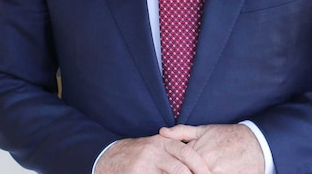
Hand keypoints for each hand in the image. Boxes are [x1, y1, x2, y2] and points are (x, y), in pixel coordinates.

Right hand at [95, 134, 212, 173]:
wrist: (109, 157)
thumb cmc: (139, 154)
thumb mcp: (157, 146)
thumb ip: (175, 150)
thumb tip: (200, 161)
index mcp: (163, 142)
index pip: (188, 154)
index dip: (201, 166)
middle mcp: (154, 151)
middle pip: (181, 169)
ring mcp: (144, 165)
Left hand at [159, 124, 264, 173]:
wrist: (256, 142)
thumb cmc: (228, 136)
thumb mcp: (204, 130)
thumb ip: (181, 132)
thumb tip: (162, 132)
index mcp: (198, 152)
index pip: (179, 168)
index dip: (174, 170)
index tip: (169, 171)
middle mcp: (208, 165)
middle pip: (189, 173)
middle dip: (185, 172)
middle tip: (182, 171)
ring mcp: (220, 173)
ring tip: (203, 170)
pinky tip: (212, 172)